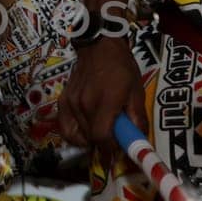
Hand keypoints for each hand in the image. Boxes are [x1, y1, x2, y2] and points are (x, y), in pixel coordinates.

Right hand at [58, 34, 145, 152]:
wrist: (99, 46)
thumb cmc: (122, 68)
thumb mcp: (136, 91)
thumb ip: (137, 118)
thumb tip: (138, 141)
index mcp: (104, 102)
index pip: (101, 137)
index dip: (110, 150)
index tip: (118, 154)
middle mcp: (84, 105)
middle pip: (90, 139)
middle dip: (103, 145)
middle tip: (115, 141)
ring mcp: (71, 104)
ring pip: (78, 135)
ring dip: (90, 140)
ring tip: (101, 133)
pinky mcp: (63, 102)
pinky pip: (65, 127)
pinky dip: (74, 135)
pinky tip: (85, 131)